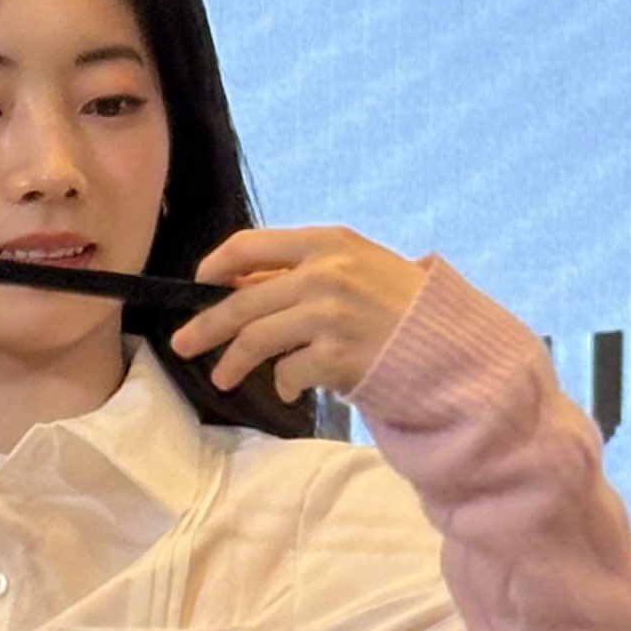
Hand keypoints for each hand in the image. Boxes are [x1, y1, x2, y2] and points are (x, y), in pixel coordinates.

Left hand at [171, 226, 428, 403]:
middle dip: (206, 327)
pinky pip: (287, 372)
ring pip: (256, 339)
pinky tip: (291, 388)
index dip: (216, 265)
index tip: (201, 283)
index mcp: (327, 242)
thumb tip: (241, 286)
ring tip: (222, 377)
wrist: (447, 344)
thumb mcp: (357, 267)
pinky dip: (283, 384)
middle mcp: (324, 273)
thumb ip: (304, 270)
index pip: (251, 245)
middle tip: (183, 345)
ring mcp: (328, 315)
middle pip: (243, 301)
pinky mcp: (334, 356)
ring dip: (232, 362)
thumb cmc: (400, 306)